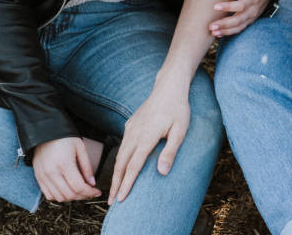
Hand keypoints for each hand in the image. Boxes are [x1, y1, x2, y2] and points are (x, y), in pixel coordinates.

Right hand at [32, 136, 101, 201]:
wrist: (44, 132)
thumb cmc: (65, 138)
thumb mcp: (80, 148)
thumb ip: (87, 166)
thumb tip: (92, 183)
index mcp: (64, 164)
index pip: (78, 187)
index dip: (90, 192)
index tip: (97, 192)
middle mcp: (52, 173)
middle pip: (69, 195)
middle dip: (83, 196)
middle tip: (91, 193)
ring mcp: (43, 177)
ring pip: (59, 197)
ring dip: (71, 198)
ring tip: (80, 192)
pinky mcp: (38, 178)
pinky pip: (48, 195)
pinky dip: (59, 197)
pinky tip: (67, 191)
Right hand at [108, 85, 189, 203]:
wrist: (168, 88)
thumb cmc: (178, 110)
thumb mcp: (180, 131)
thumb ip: (170, 152)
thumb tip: (162, 173)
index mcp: (146, 137)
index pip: (133, 166)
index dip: (126, 184)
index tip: (120, 199)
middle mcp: (134, 134)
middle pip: (121, 164)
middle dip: (116, 184)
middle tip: (111, 202)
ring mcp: (130, 129)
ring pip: (119, 155)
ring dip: (116, 173)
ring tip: (114, 189)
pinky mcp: (130, 125)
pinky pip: (122, 146)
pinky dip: (119, 160)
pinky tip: (120, 169)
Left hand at [209, 0, 271, 36]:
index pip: (241, 5)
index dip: (228, 7)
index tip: (215, 6)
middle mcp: (253, 10)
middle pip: (239, 20)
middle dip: (225, 24)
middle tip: (211, 26)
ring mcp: (252, 17)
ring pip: (239, 27)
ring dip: (226, 31)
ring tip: (213, 32)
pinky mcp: (249, 21)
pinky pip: (239, 28)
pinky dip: (229, 32)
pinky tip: (219, 33)